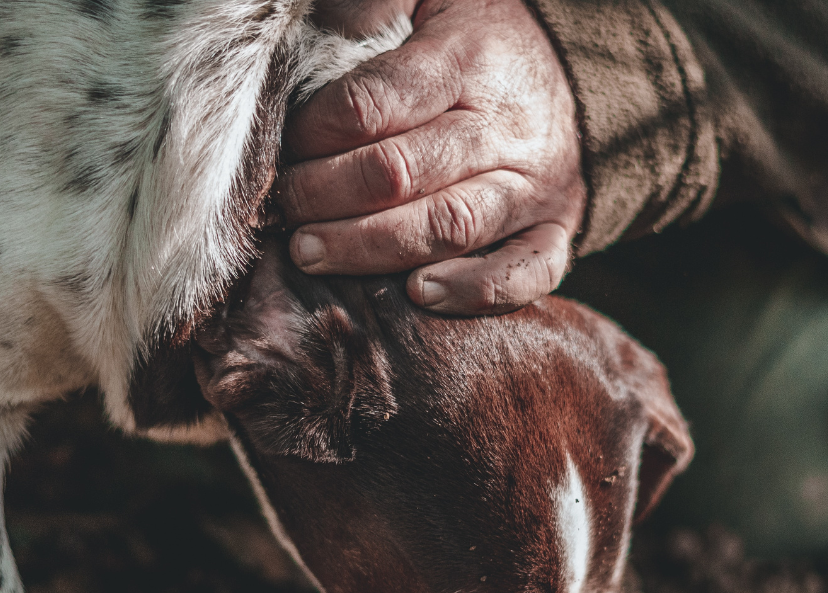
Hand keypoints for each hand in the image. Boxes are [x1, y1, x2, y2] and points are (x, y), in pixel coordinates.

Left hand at [282, 0, 585, 314]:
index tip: (285, 148)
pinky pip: (524, 272)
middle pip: (400, 174)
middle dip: (325, 197)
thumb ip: (373, 5)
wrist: (577, 80)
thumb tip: (322, 24)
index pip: (374, 104)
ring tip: (312, 255)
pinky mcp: (554, 232)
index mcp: (466, 60)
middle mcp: (503, 128)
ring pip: (448, 228)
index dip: (316, 133)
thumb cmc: (479, 46)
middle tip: (285, 210)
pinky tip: (418, 295)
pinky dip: (473, 291)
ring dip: (370, 249)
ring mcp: (533, 187)